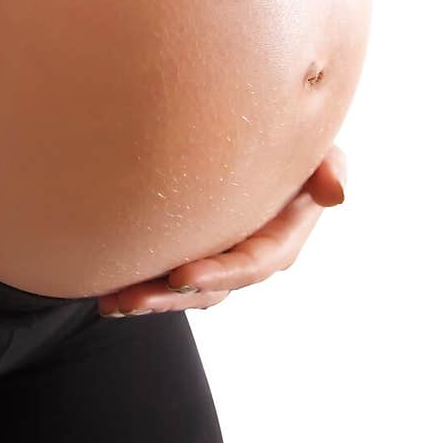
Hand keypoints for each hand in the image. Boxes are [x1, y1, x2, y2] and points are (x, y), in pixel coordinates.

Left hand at [96, 144, 346, 317]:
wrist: (266, 139)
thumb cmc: (296, 147)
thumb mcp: (322, 153)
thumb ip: (329, 168)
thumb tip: (336, 192)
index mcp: (279, 241)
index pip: (250, 265)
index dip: (218, 274)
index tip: (181, 276)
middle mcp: (247, 258)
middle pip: (209, 288)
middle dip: (169, 297)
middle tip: (132, 299)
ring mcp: (218, 259)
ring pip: (182, 290)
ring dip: (147, 299)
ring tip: (111, 303)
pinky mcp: (194, 251)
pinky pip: (165, 275)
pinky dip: (138, 284)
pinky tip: (105, 294)